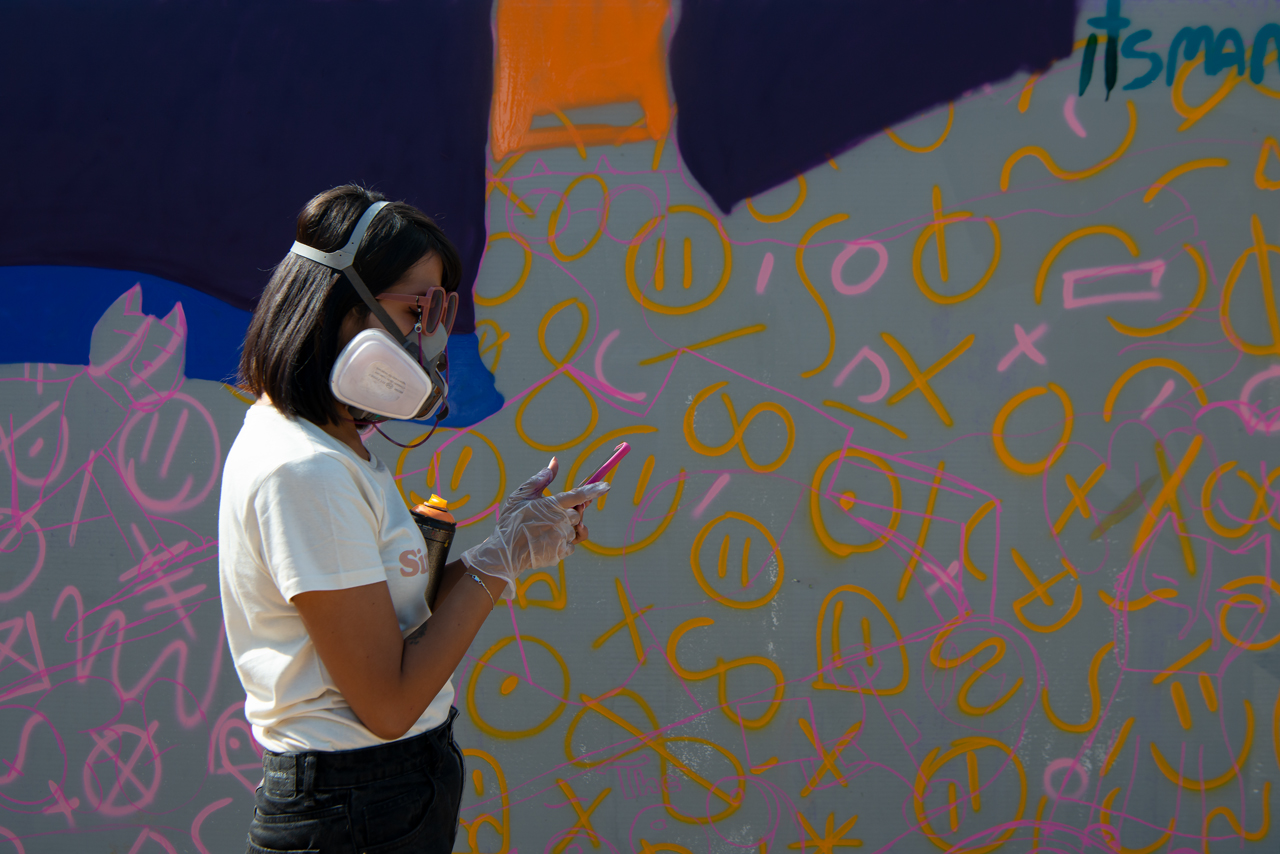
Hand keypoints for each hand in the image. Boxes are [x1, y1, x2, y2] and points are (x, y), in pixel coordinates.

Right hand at [462, 459, 608, 598]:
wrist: (505, 553)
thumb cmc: (512, 521)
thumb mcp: (521, 496)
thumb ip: (540, 479)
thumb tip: (555, 462)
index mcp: (552, 505)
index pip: (578, 495)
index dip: (594, 489)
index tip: (606, 485)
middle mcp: (560, 522)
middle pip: (577, 514)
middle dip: (569, 514)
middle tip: (552, 516)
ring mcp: (561, 538)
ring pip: (575, 530)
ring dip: (565, 529)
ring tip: (546, 531)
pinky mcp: (561, 553)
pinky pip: (571, 546)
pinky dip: (563, 544)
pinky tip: (547, 542)